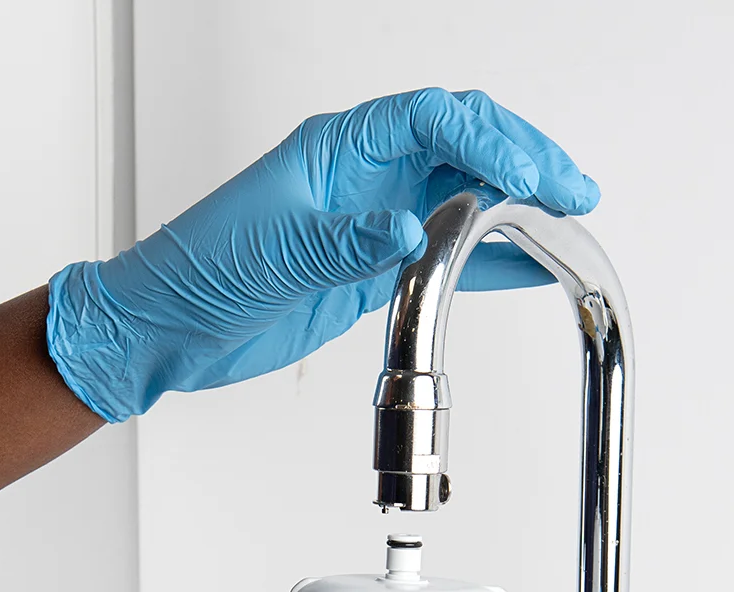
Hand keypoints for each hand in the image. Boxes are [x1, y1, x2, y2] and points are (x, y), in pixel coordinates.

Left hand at [45, 87, 598, 421]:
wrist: (162, 330)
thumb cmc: (194, 274)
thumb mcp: (272, 253)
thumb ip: (345, 242)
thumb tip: (411, 230)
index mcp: (336, 148)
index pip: (431, 118)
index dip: (488, 138)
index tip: (528, 174)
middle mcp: (361, 175)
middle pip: (460, 145)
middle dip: (523, 159)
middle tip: (572, 189)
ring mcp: (370, 219)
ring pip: (463, 195)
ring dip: (517, 205)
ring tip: (568, 220)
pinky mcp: (371, 268)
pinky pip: (446, 253)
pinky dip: (491, 259)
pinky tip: (527, 266)